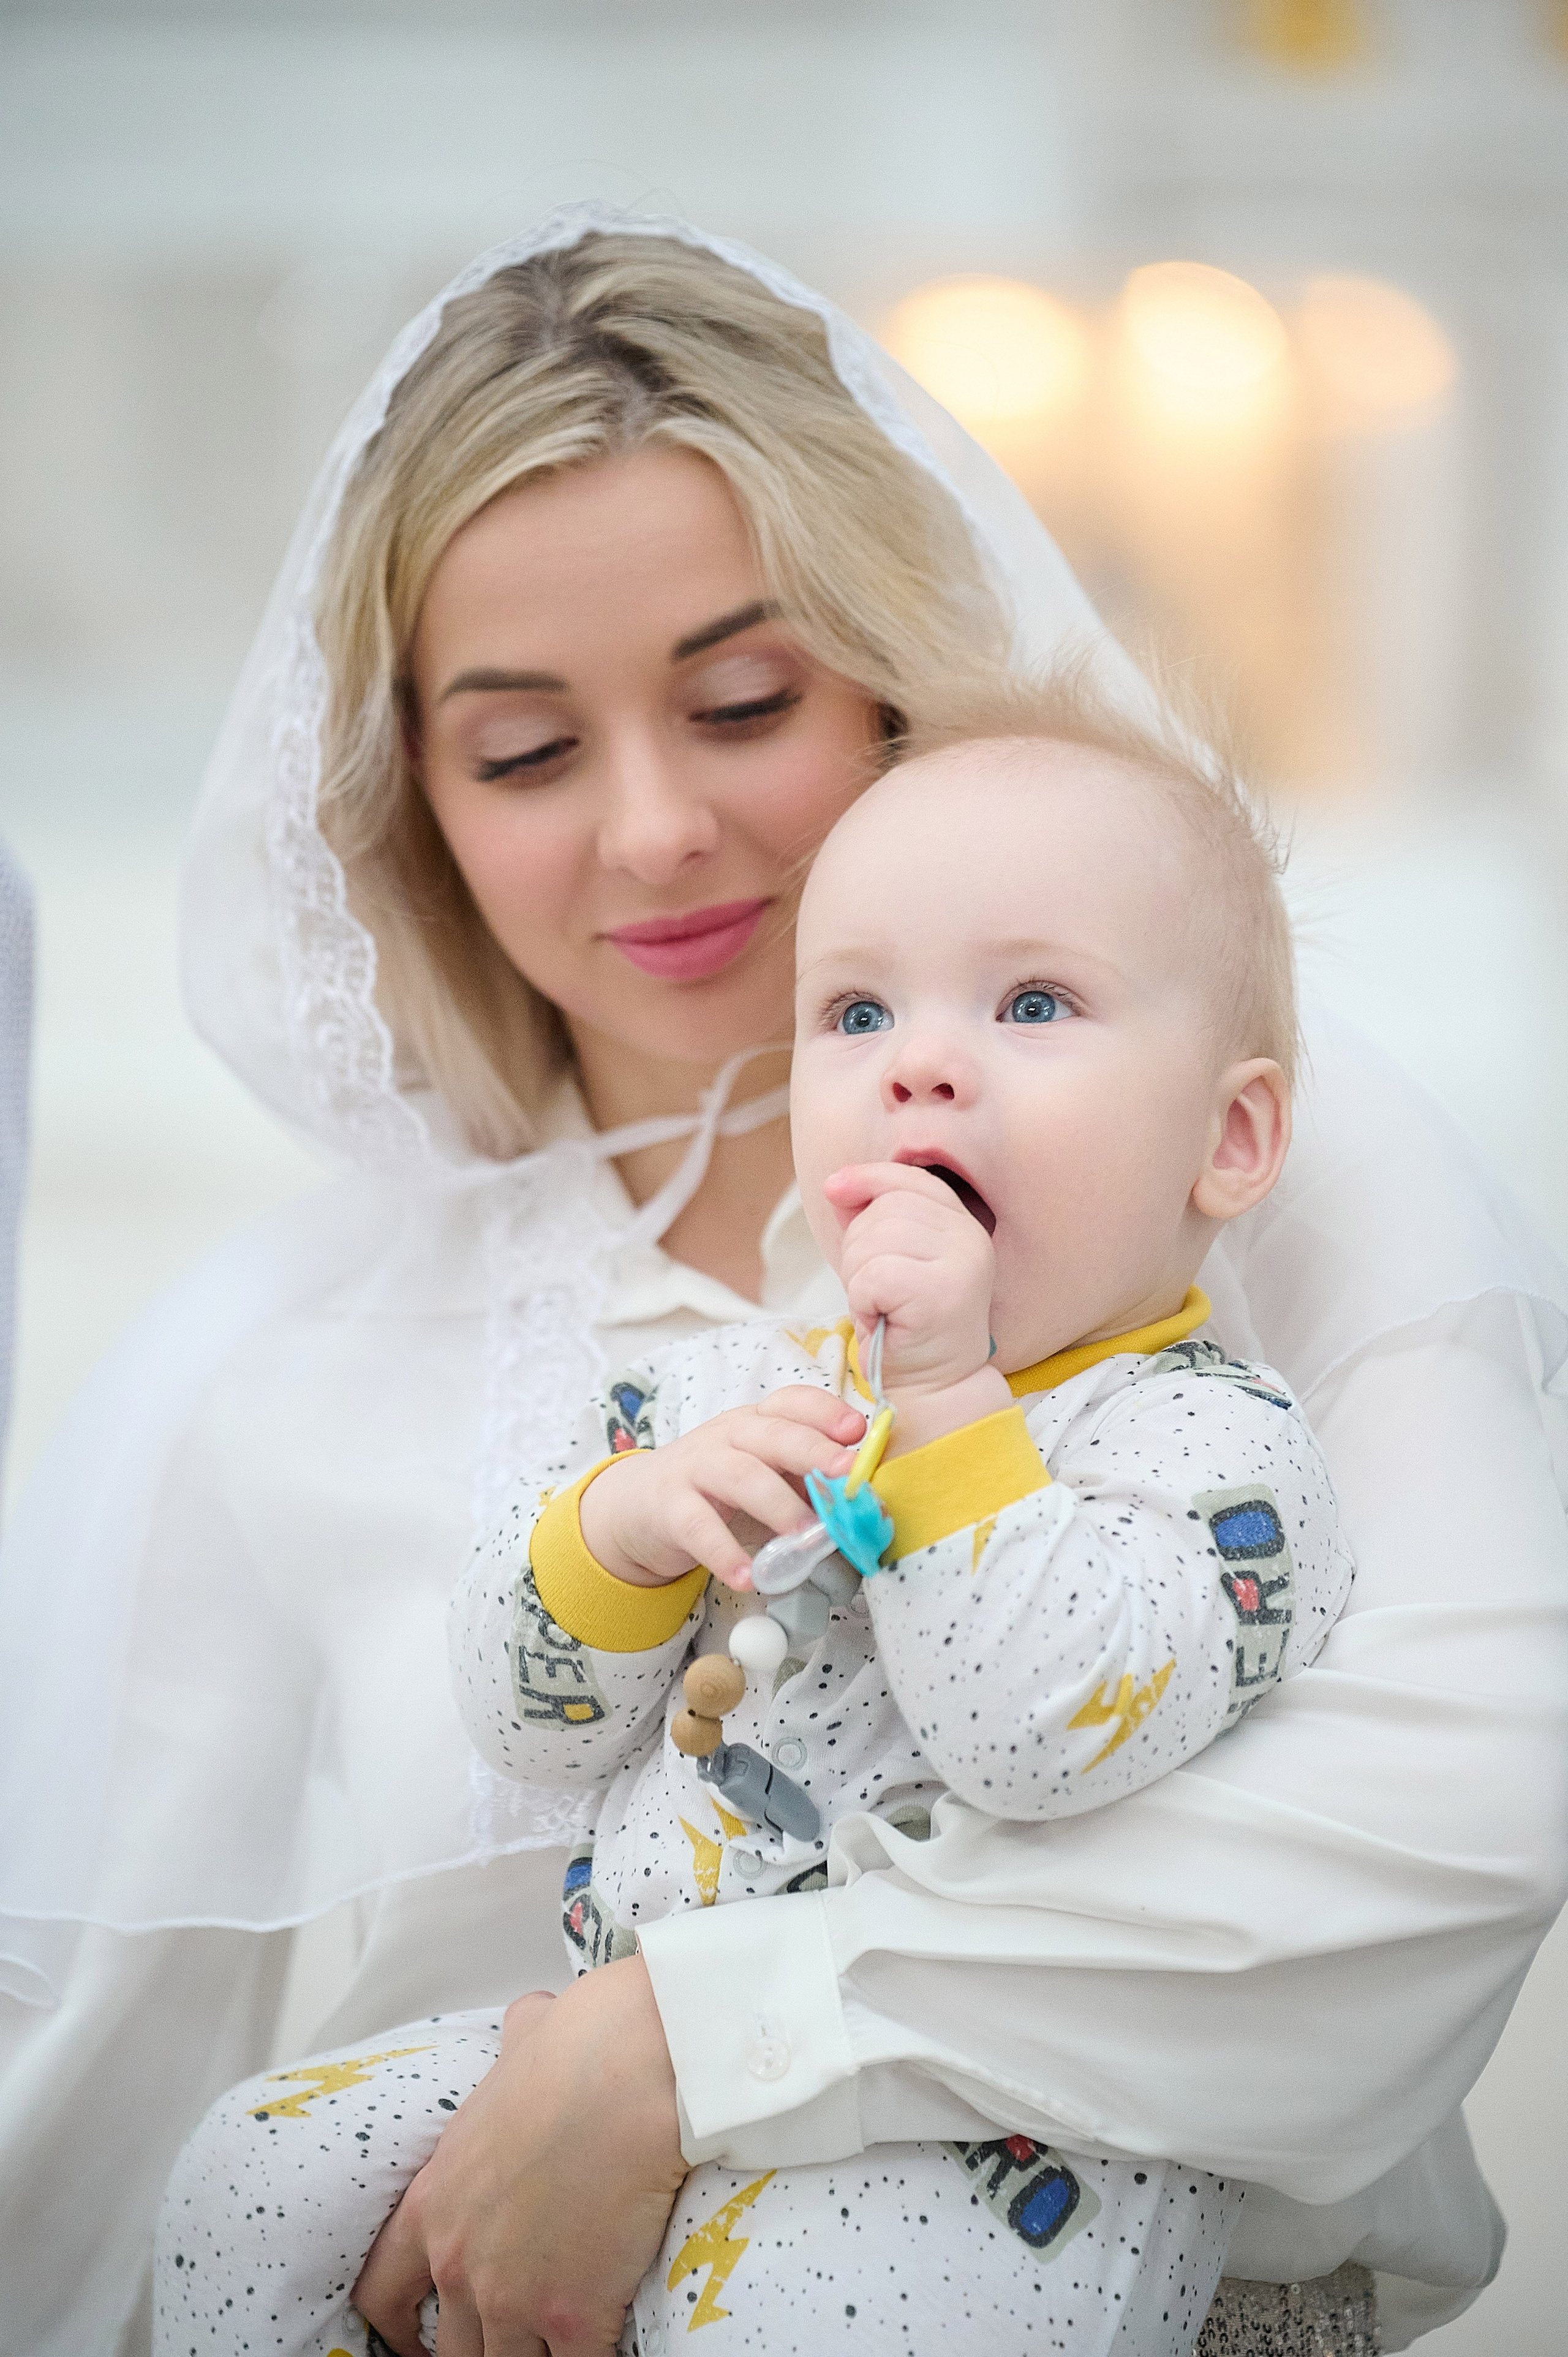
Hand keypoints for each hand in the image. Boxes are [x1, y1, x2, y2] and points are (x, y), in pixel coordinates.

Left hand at [353, 1957, 687, 2356]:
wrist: (628, 2072)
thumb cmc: (579, 2048)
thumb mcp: (523, 2042)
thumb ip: (516, 2045)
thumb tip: (535, 2019)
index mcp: (435, 2201)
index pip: (383, 2292)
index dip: (396, 2327)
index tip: (416, 2339)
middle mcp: (460, 2261)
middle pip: (451, 2349)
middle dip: (480, 2348)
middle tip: (509, 2337)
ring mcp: (511, 2298)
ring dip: (531, 2356)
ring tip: (556, 2341)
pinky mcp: (571, 2319)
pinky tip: (601, 2340)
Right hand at [579, 1385, 864, 1589]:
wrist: (639, 1505)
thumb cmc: (718, 1489)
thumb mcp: (761, 1472)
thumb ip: (807, 1481)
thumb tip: (866, 1506)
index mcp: (758, 1422)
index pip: (792, 1402)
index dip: (825, 1412)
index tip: (858, 1430)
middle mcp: (728, 1436)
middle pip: (773, 1435)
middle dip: (813, 1451)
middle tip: (846, 1475)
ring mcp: (696, 1467)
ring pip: (741, 1476)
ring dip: (779, 1506)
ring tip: (807, 1538)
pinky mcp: (670, 1507)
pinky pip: (699, 1527)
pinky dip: (725, 1553)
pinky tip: (749, 1577)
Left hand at [823, 1164, 1010, 1449]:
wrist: (933, 1388)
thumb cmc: (905, 1326)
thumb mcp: (890, 1261)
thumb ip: (873, 1219)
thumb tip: (837, 1185)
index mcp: (964, 1225)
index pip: (910, 1179)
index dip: (868, 1178)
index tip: (833, 1189)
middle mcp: (971, 1238)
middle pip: (885, 1209)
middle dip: (859, 1249)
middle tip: (876, 1293)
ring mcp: (962, 1264)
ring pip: (874, 1241)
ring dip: (859, 1279)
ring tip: (881, 1308)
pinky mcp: (941, 1293)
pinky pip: (873, 1276)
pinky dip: (863, 1301)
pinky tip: (882, 1321)